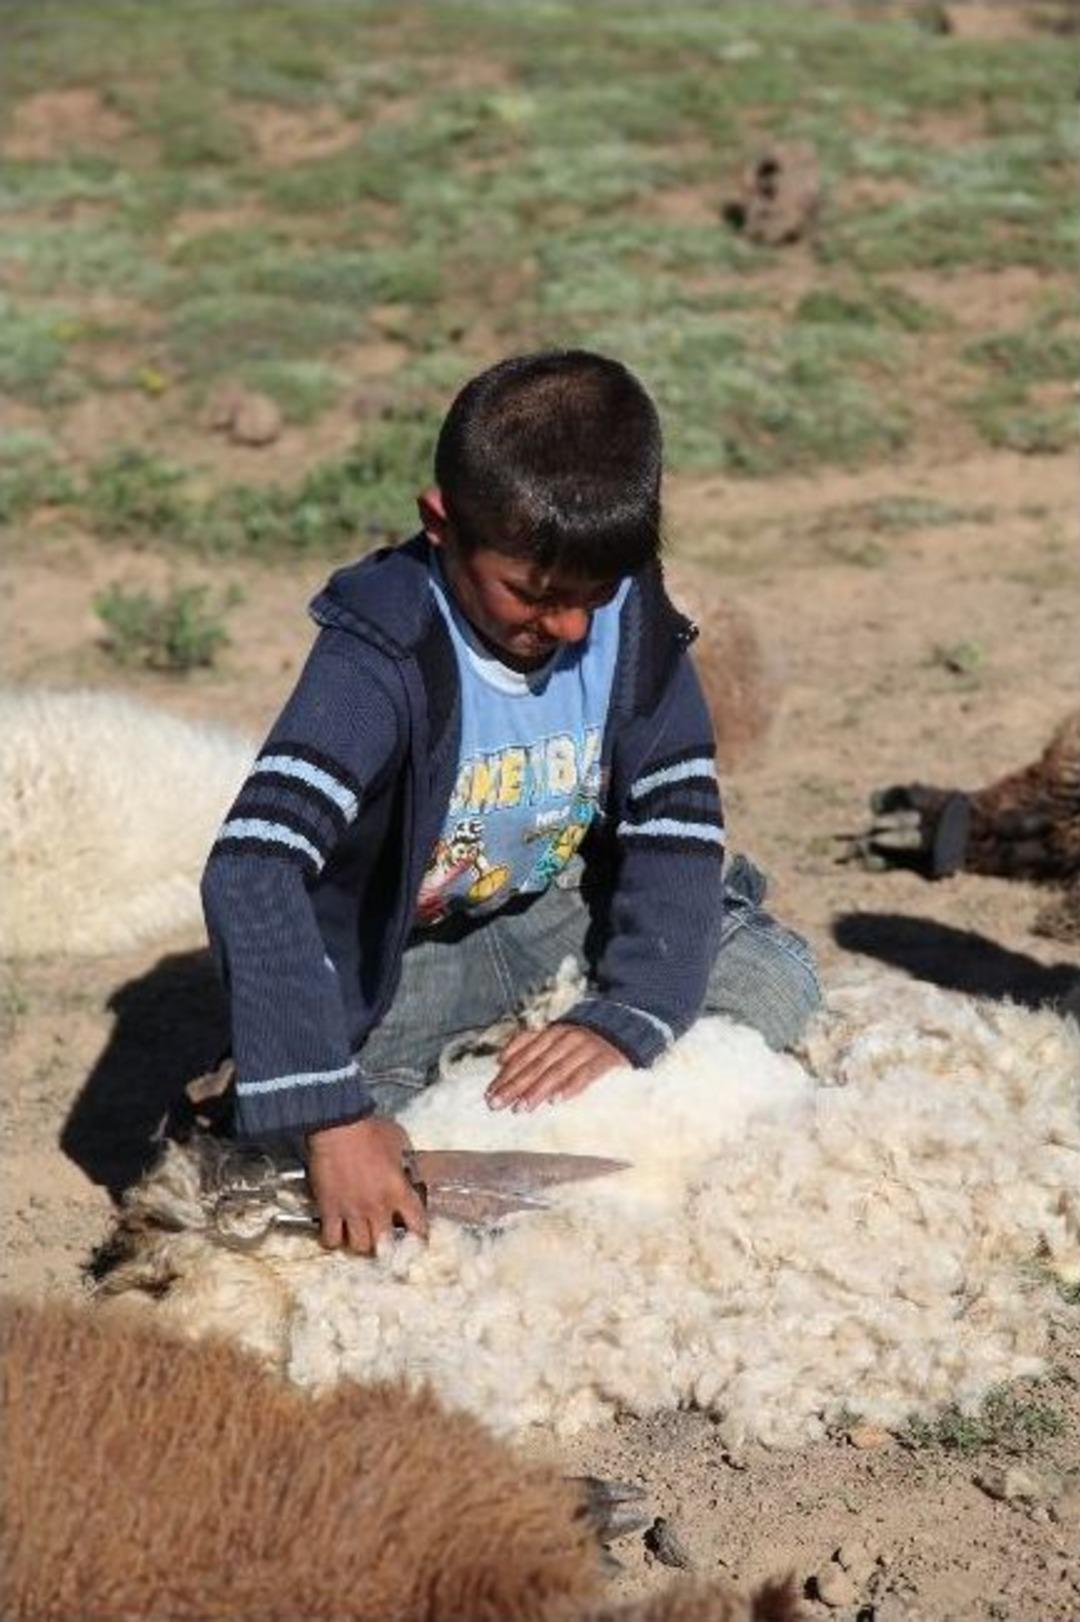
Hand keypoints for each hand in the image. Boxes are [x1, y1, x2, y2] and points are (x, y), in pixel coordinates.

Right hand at [306, 1117, 427, 1255]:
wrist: (338, 1126)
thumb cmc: (370, 1130)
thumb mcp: (400, 1142)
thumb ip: (406, 1161)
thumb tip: (408, 1170)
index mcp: (399, 1191)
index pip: (418, 1226)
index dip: (419, 1237)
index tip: (417, 1239)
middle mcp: (378, 1207)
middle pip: (385, 1246)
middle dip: (386, 1245)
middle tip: (384, 1239)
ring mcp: (352, 1210)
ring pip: (359, 1247)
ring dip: (361, 1243)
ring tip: (359, 1235)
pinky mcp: (329, 1209)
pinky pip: (331, 1239)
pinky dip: (333, 1240)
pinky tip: (335, 1233)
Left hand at [485, 1024, 623, 1112]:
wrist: (629, 1022)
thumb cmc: (585, 1035)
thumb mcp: (557, 1033)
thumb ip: (530, 1043)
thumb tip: (501, 1059)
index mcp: (553, 1031)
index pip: (524, 1054)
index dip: (507, 1074)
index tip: (490, 1092)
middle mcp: (567, 1037)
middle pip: (536, 1064)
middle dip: (515, 1085)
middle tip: (497, 1104)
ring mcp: (587, 1047)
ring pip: (557, 1070)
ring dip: (538, 1089)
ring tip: (523, 1107)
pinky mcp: (607, 1059)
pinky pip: (586, 1074)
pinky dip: (570, 1086)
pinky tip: (556, 1100)